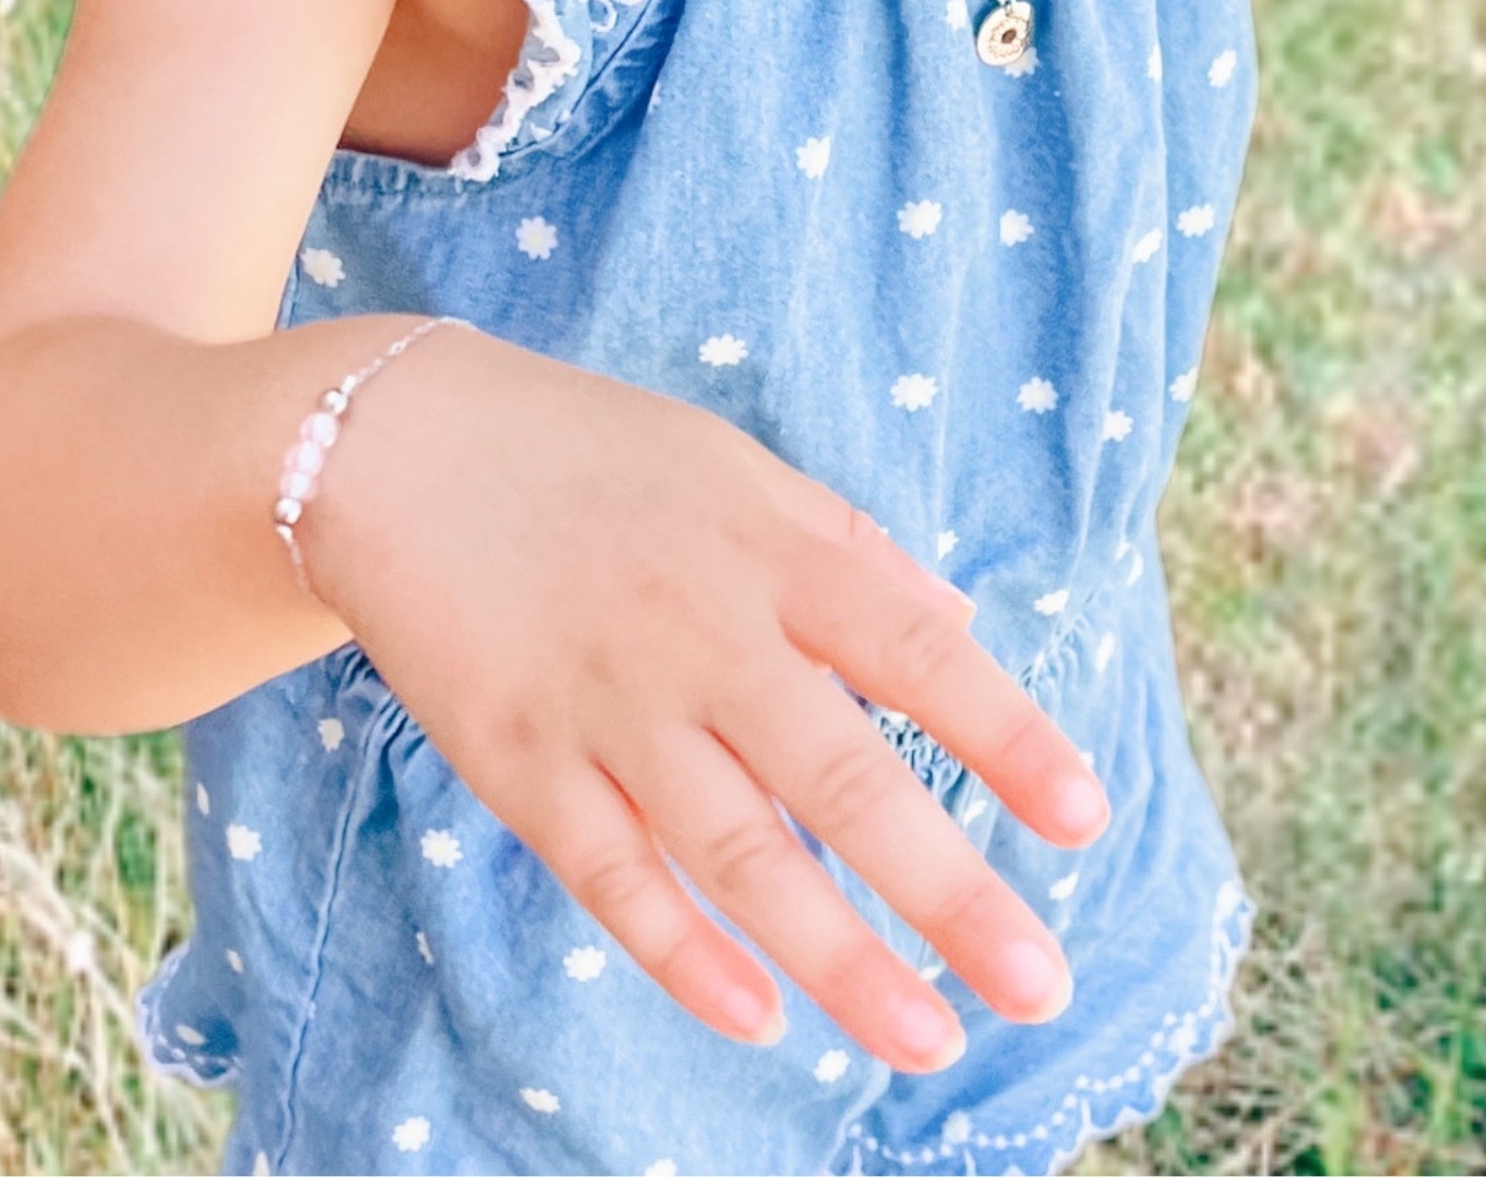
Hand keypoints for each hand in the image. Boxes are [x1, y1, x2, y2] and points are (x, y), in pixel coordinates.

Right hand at [299, 323, 1107, 1075]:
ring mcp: (607, 708)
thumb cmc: (595, 455)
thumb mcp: (740, 470)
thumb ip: (852, 551)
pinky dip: (683, 954)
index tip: (1085, 817)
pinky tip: (759, 1015)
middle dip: (946, 890)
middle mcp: (702, 636)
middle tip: (1040, 986)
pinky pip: (612, 878)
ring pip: (738, 854)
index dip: (1006, 734)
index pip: (914, 652)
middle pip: (841, 778)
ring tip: (929, 1039)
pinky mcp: (520, 764)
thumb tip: (961, 630)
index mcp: (771, 556)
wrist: (400, 446)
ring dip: (839, 958)